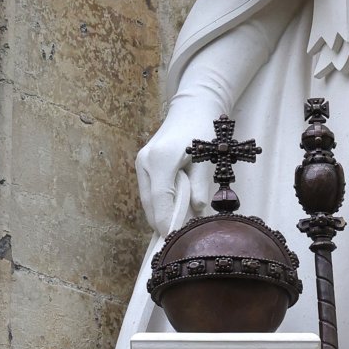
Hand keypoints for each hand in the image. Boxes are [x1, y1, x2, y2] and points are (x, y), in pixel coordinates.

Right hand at [135, 95, 216, 234]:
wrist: (192, 108)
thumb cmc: (202, 131)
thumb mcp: (207, 159)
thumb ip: (200, 187)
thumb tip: (197, 213)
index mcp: (161, 160)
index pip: (160, 201)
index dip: (167, 222)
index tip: (174, 240)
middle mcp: (145, 162)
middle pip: (149, 204)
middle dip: (163, 222)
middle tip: (179, 238)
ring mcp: (141, 162)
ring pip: (147, 200)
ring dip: (160, 214)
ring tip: (179, 226)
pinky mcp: (143, 163)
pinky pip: (149, 191)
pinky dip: (159, 203)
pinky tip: (174, 210)